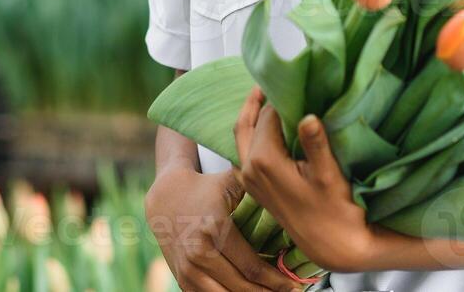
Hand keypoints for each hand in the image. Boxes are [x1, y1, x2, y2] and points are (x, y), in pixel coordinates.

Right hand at [145, 162, 304, 291]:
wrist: (167, 199)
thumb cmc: (207, 188)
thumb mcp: (231, 182)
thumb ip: (258, 188)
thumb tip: (293, 202)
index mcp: (215, 229)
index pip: (252, 267)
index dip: (277, 280)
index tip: (296, 284)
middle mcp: (199, 253)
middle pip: (241, 288)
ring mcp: (188, 270)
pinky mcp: (183, 281)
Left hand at [234, 86, 380, 274]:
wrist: (333, 245)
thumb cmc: (336, 210)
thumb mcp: (329, 175)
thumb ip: (315, 143)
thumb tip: (308, 116)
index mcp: (264, 161)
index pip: (268, 115)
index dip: (281, 95)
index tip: (293, 78)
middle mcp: (249, 169)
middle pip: (247, 122)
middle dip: (259, 99)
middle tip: (271, 78)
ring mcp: (249, 179)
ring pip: (243, 136)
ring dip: (253, 114)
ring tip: (267, 94)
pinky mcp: (254, 186)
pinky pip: (246, 150)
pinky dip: (254, 132)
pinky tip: (269, 125)